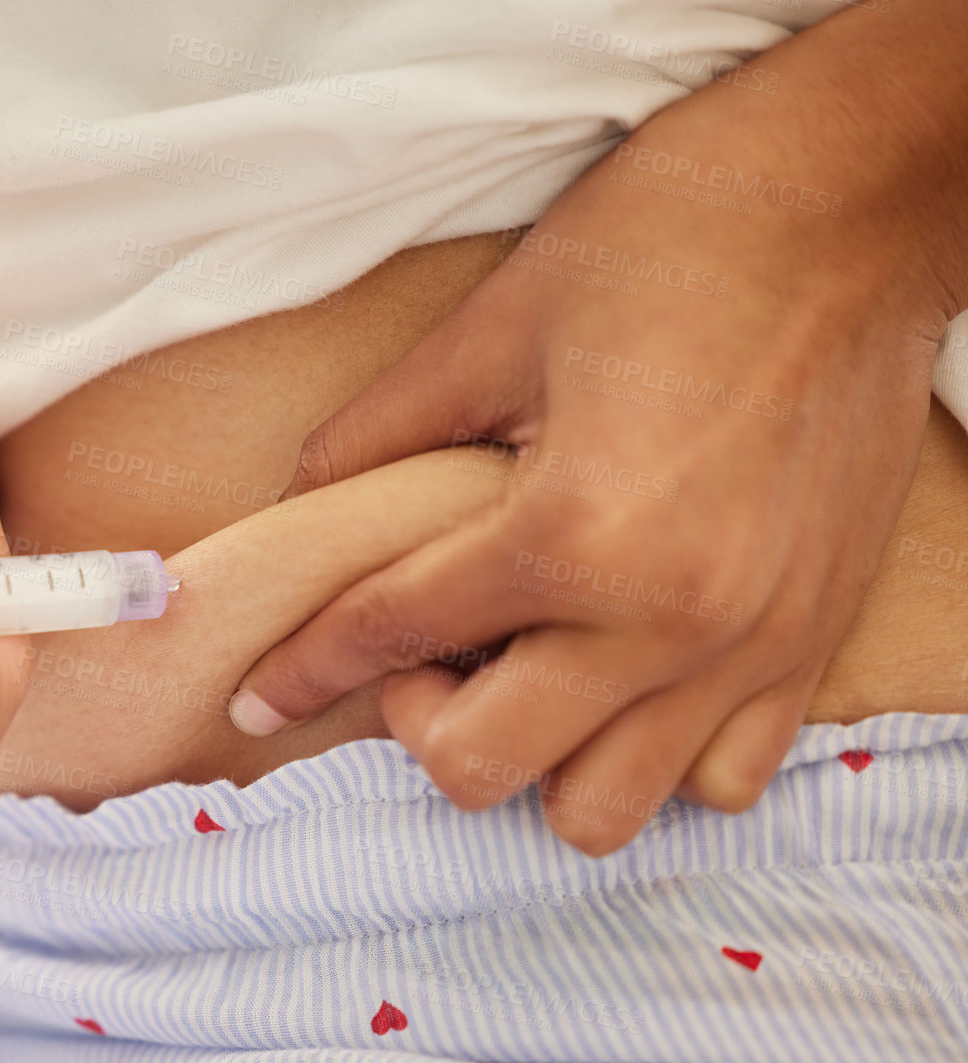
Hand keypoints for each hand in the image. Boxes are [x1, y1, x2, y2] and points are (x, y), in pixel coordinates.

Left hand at [231, 69, 958, 852]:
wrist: (849, 208)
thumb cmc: (667, 243)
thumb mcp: (490, 328)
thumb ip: (378, 437)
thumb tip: (303, 502)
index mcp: (573, 533)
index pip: (393, 634)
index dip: (304, 668)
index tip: (256, 696)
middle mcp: (667, 621)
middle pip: (487, 768)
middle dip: (419, 722)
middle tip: (420, 649)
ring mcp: (751, 647)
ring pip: (603, 811)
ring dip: (534, 760)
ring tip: (521, 671)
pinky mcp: (814, 642)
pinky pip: (719, 778)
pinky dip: (648, 756)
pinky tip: (616, 678)